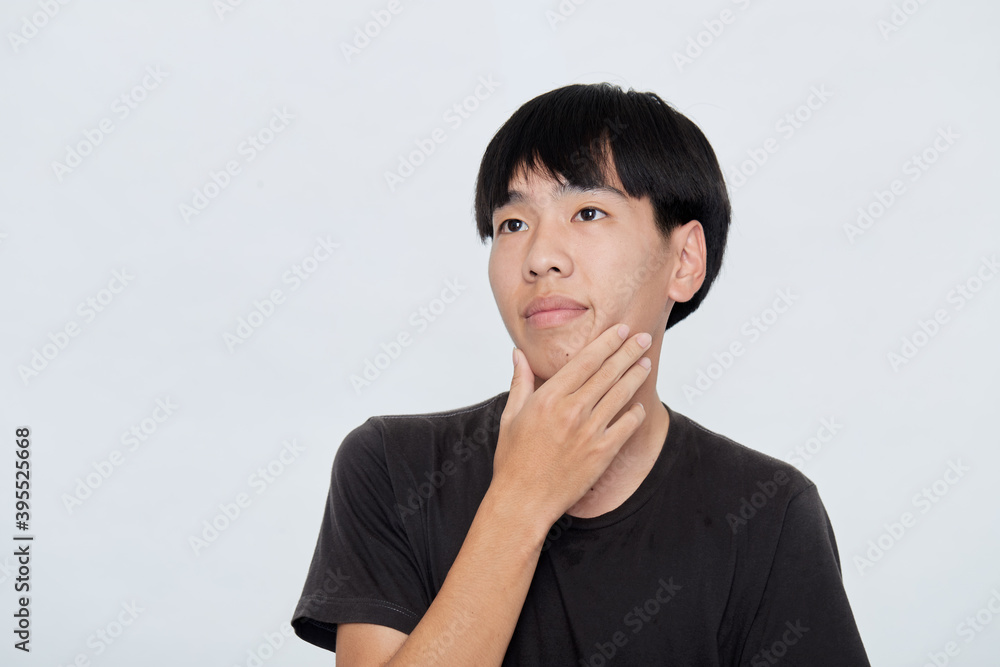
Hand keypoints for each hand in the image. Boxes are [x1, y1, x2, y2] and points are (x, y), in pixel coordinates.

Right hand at [490, 322, 652, 528]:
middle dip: (628, 352)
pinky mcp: (601, 453)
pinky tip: (638, 405)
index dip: (606, 343)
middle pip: (608, 372)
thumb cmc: (513, 460)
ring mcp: (589, 432)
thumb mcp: (510, 416)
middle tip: (643, 338)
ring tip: (646, 363)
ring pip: (620, 395)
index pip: (585, 361)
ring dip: (636, 375)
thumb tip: (518, 354)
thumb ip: (520, 382)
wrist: (523, 500)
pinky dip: (634, 413)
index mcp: (548, 398)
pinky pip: (626, 426)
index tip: (619, 330)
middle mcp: (571, 411)